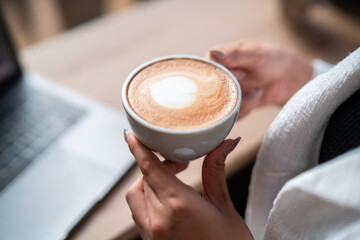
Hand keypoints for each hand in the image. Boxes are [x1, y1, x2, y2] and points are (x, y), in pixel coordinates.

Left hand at [124, 131, 252, 239]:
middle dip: (155, 164)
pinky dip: (146, 199)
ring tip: (171, 178)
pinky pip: (139, 213)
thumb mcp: (225, 207)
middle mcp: (158, 219)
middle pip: (143, 179)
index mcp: (177, 205)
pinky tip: (166, 198)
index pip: (149, 168)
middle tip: (179, 161)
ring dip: (147, 182)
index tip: (131, 134)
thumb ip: (217, 171)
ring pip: (136, 196)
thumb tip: (226, 143)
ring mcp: (151, 233)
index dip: (138, 148)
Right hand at [206, 41, 312, 117]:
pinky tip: (256, 99)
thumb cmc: (271, 59)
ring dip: (241, 101)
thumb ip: (235, 55)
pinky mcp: (233, 107)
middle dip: (231, 91)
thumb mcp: (255, 54)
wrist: (289, 78)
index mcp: (219, 60)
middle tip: (249, 83)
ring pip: (222, 105)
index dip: (219, 74)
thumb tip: (214, 54)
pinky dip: (245, 109)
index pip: (206, 69)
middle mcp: (219, 78)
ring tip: (257, 91)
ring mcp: (226, 93)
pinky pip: (231, 115)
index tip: (238, 74)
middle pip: (211, 90)